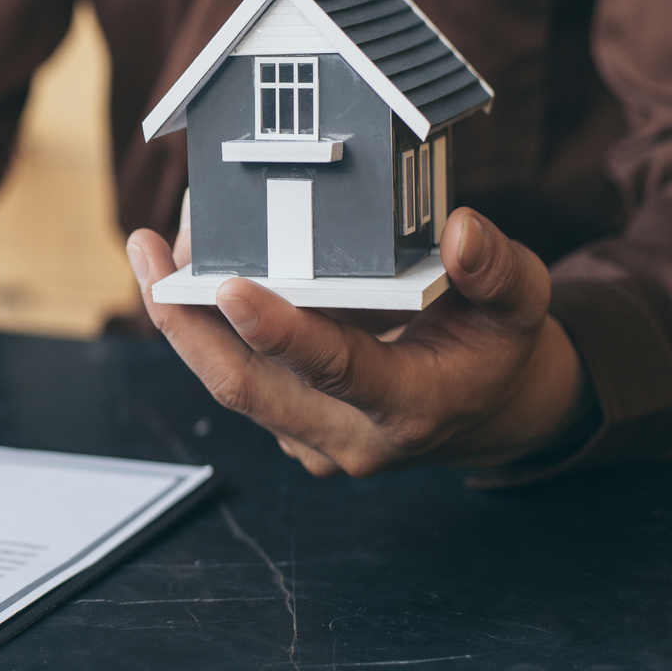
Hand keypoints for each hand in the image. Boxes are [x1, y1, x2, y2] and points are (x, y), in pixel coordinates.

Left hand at [126, 207, 595, 476]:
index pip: (335, 369)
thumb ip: (498, 270)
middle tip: (148, 250)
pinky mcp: (287, 430)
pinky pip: (234, 379)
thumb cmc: (495, 349)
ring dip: (182, 319)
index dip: (280, 331)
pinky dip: (204, 330)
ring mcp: (310, 440)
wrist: (484, 415)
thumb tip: (461, 230)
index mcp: (410, 406)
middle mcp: (349, 435)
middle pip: (246, 386)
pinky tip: (185, 275)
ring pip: (227, 383)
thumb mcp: (522, 306)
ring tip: (152, 250)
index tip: (230, 286)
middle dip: (186, 320)